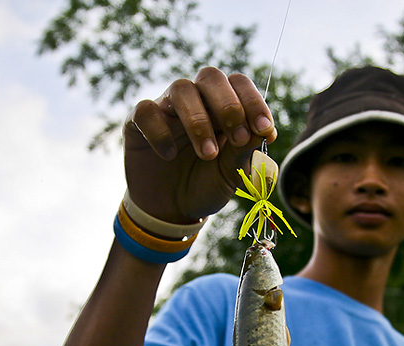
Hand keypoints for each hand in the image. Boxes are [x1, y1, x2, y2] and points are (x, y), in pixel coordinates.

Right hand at [123, 67, 276, 224]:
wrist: (172, 212)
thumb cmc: (205, 185)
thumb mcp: (231, 173)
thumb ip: (244, 150)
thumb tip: (263, 131)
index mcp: (222, 107)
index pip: (239, 84)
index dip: (254, 101)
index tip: (265, 130)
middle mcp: (195, 100)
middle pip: (211, 76)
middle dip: (228, 105)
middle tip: (238, 138)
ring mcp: (166, 108)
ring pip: (181, 88)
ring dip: (199, 120)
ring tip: (208, 154)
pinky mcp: (138, 122)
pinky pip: (146, 111)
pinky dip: (160, 132)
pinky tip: (169, 155)